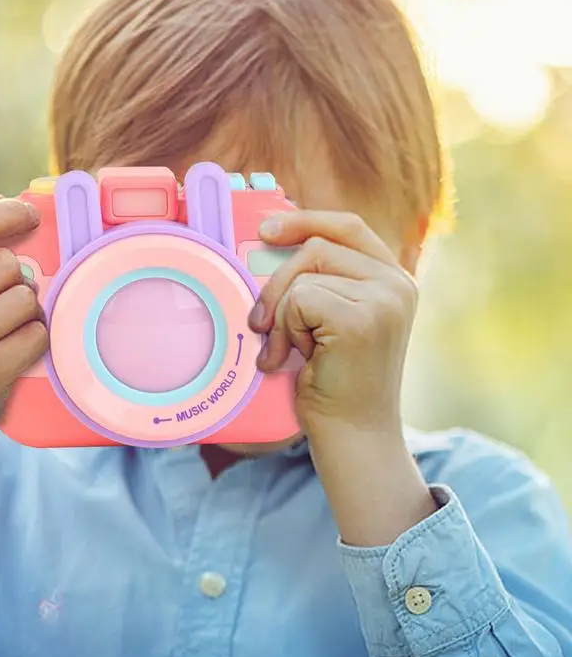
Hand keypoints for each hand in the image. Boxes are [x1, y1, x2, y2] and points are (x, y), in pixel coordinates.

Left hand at [247, 210, 435, 545]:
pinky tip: (295, 359)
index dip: (306, 219)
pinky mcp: (362, 318)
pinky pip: (299, 299)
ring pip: (303, 275)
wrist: (353, 436)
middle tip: (260, 323)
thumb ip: (321, 282)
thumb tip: (270, 241)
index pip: (347, 226)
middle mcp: (397, 284)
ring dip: (281, 316)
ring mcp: (384, 299)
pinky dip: (284, 330)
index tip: (267, 229)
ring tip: (285, 352)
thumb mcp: (331, 322)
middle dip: (276, 283)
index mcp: (392, 280)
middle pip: (316, 246)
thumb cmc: (333, 382)